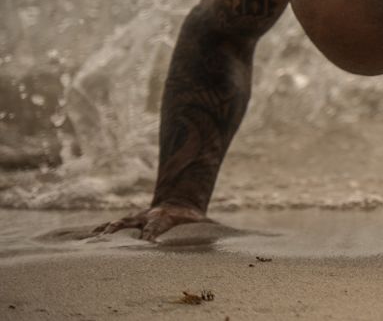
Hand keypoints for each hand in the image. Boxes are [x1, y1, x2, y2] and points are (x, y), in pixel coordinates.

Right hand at [91, 203, 210, 240]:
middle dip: (120, 229)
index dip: (150, 235)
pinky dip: (102, 229)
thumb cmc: (192, 219)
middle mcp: (147, 216)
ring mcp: (137, 217)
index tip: (144, 244)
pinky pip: (113, 225)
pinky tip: (89, 236)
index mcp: (164, 217)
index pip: (155, 227)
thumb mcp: (202, 223)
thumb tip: (229, 237)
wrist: (179, 204)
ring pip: (119, 222)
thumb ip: (211, 231)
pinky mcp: (130, 221)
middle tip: (107, 238)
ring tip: (93, 237)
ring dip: (106, 229)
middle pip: (131, 222)